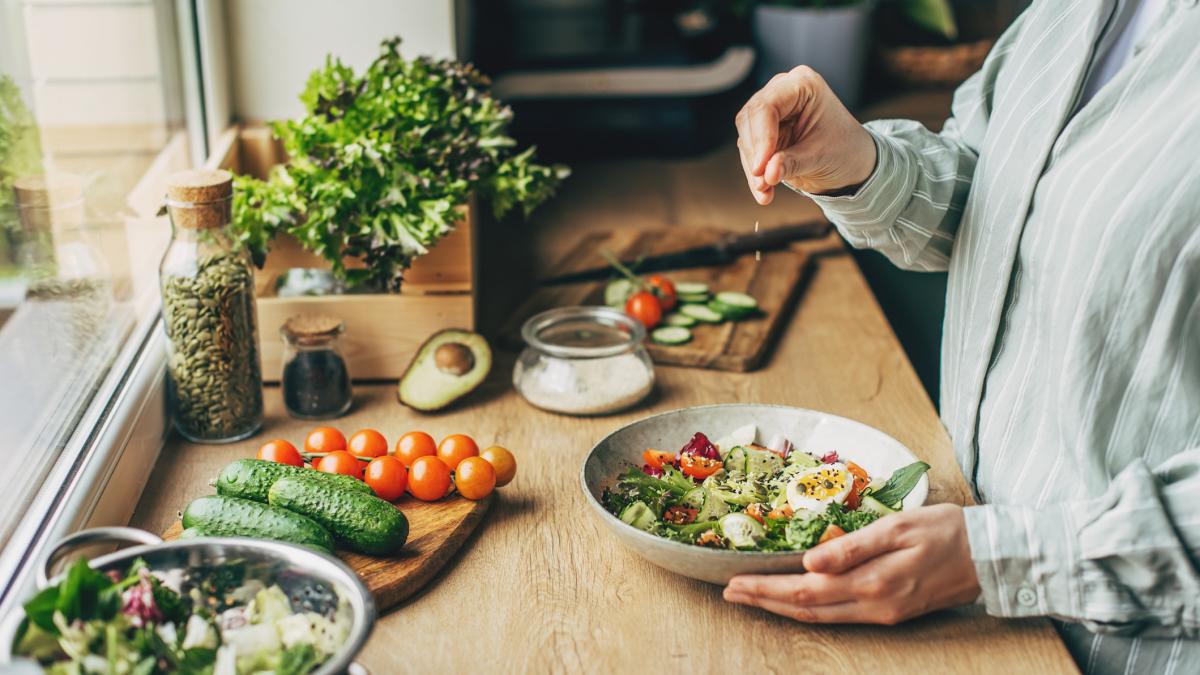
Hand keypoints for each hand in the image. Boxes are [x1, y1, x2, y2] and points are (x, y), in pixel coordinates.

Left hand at [723, 504, 980, 623]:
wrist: (991, 555)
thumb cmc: (945, 530)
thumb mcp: (897, 528)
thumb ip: (852, 547)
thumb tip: (808, 563)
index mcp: (872, 582)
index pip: (804, 590)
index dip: (766, 589)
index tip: (734, 583)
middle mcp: (873, 604)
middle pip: (806, 608)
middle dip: (764, 600)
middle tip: (730, 593)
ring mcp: (882, 612)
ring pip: (820, 616)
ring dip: (782, 607)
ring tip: (751, 597)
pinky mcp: (891, 612)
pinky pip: (839, 616)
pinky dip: (810, 609)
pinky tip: (795, 600)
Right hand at [735, 65, 876, 203]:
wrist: (851, 161)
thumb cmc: (844, 149)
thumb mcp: (821, 156)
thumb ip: (791, 163)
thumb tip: (766, 175)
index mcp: (803, 85)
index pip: (767, 106)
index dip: (761, 138)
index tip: (761, 168)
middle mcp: (782, 91)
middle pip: (750, 118)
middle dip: (754, 154)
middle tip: (762, 182)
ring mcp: (771, 110)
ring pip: (746, 137)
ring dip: (753, 168)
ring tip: (765, 192)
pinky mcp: (764, 131)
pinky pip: (749, 152)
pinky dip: (755, 174)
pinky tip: (764, 192)